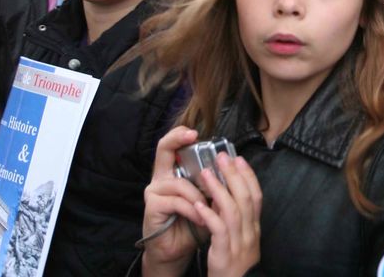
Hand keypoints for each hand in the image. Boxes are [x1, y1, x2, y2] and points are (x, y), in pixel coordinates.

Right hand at [140, 127, 210, 276]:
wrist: (177, 250)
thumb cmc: (193, 222)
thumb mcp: (207, 199)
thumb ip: (213, 183)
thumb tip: (231, 167)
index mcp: (173, 172)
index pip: (172, 146)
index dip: (180, 134)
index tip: (195, 132)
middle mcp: (160, 177)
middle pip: (163, 149)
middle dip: (177, 138)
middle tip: (193, 135)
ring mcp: (154, 190)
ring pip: (181, 183)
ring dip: (199, 196)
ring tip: (209, 208)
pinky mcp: (152, 205)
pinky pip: (178, 201)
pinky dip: (193, 210)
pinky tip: (201, 218)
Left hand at [195, 153, 261, 276]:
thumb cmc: (233, 266)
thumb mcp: (238, 240)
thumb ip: (234, 219)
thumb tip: (223, 195)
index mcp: (254, 229)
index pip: (256, 197)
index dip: (249, 176)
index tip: (239, 159)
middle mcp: (250, 234)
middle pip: (245, 198)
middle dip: (234, 175)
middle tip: (222, 156)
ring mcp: (239, 244)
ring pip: (233, 210)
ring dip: (219, 189)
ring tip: (206, 173)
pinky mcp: (225, 254)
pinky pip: (218, 230)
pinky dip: (209, 215)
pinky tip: (199, 204)